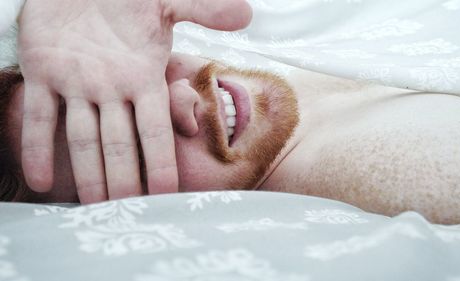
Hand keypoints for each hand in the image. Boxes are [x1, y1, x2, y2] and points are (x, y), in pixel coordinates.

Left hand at [18, 0, 251, 202]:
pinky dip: (37, 146)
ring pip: (82, 137)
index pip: (154, 127)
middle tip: (126, 211)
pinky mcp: (42, 72)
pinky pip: (40, 116)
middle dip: (122, 177)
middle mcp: (110, 89)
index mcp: (141, 76)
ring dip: (86, 172)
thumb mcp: (166, 0)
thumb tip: (248, 13)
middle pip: (119, 142)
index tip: (165, 192)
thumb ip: (204, 9)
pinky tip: (39, 179)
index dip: (159, 160)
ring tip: (92, 206)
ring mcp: (75, 83)